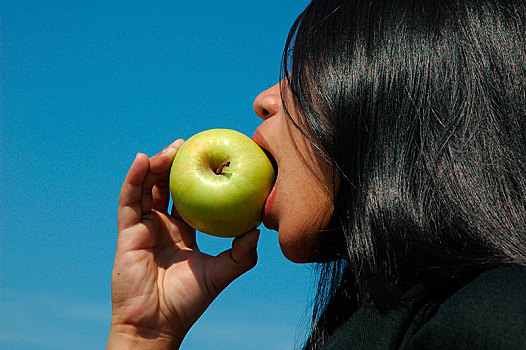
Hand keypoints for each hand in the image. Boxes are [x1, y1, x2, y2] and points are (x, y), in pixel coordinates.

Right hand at [108, 140, 259, 348]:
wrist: (157, 323)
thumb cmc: (187, 302)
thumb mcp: (220, 274)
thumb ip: (241, 255)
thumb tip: (258, 230)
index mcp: (183, 232)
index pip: (189, 197)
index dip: (198, 177)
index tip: (211, 157)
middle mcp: (162, 226)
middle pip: (167, 186)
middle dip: (176, 164)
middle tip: (190, 145)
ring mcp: (143, 227)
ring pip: (147, 187)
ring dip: (156, 165)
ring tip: (173, 149)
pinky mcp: (127, 231)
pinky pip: (129, 199)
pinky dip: (134, 178)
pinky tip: (142, 160)